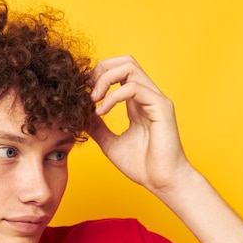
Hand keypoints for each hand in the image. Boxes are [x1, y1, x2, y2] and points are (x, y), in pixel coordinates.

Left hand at [88, 55, 192, 193]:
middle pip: (125, 61)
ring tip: (94, 99)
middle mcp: (147, 96)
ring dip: (105, 79)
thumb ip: (97, 128)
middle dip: (101, 69)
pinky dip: (113, 97)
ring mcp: (155, 99)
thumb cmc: (142, 166)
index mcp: (137, 103)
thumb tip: (81, 116)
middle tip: (87, 90)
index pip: (119, 72)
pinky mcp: (161, 107)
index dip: (98, 75)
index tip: (84, 93)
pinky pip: (134, 88)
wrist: (162, 182)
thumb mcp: (110, 143)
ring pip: (129, 67)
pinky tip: (102, 112)